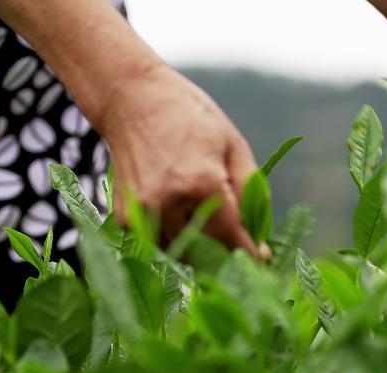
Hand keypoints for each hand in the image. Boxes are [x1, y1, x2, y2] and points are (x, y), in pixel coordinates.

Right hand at [94, 64, 266, 258]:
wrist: (131, 99)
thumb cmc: (190, 118)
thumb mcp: (233, 146)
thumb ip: (251, 194)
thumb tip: (261, 240)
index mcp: (202, 184)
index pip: (232, 239)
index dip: (250, 254)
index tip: (263, 260)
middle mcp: (168, 203)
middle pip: (207, 254)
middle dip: (226, 255)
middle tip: (238, 243)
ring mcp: (143, 212)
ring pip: (181, 254)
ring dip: (199, 250)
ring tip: (207, 223)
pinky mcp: (124, 217)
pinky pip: (158, 244)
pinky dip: (174, 239)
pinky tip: (180, 213)